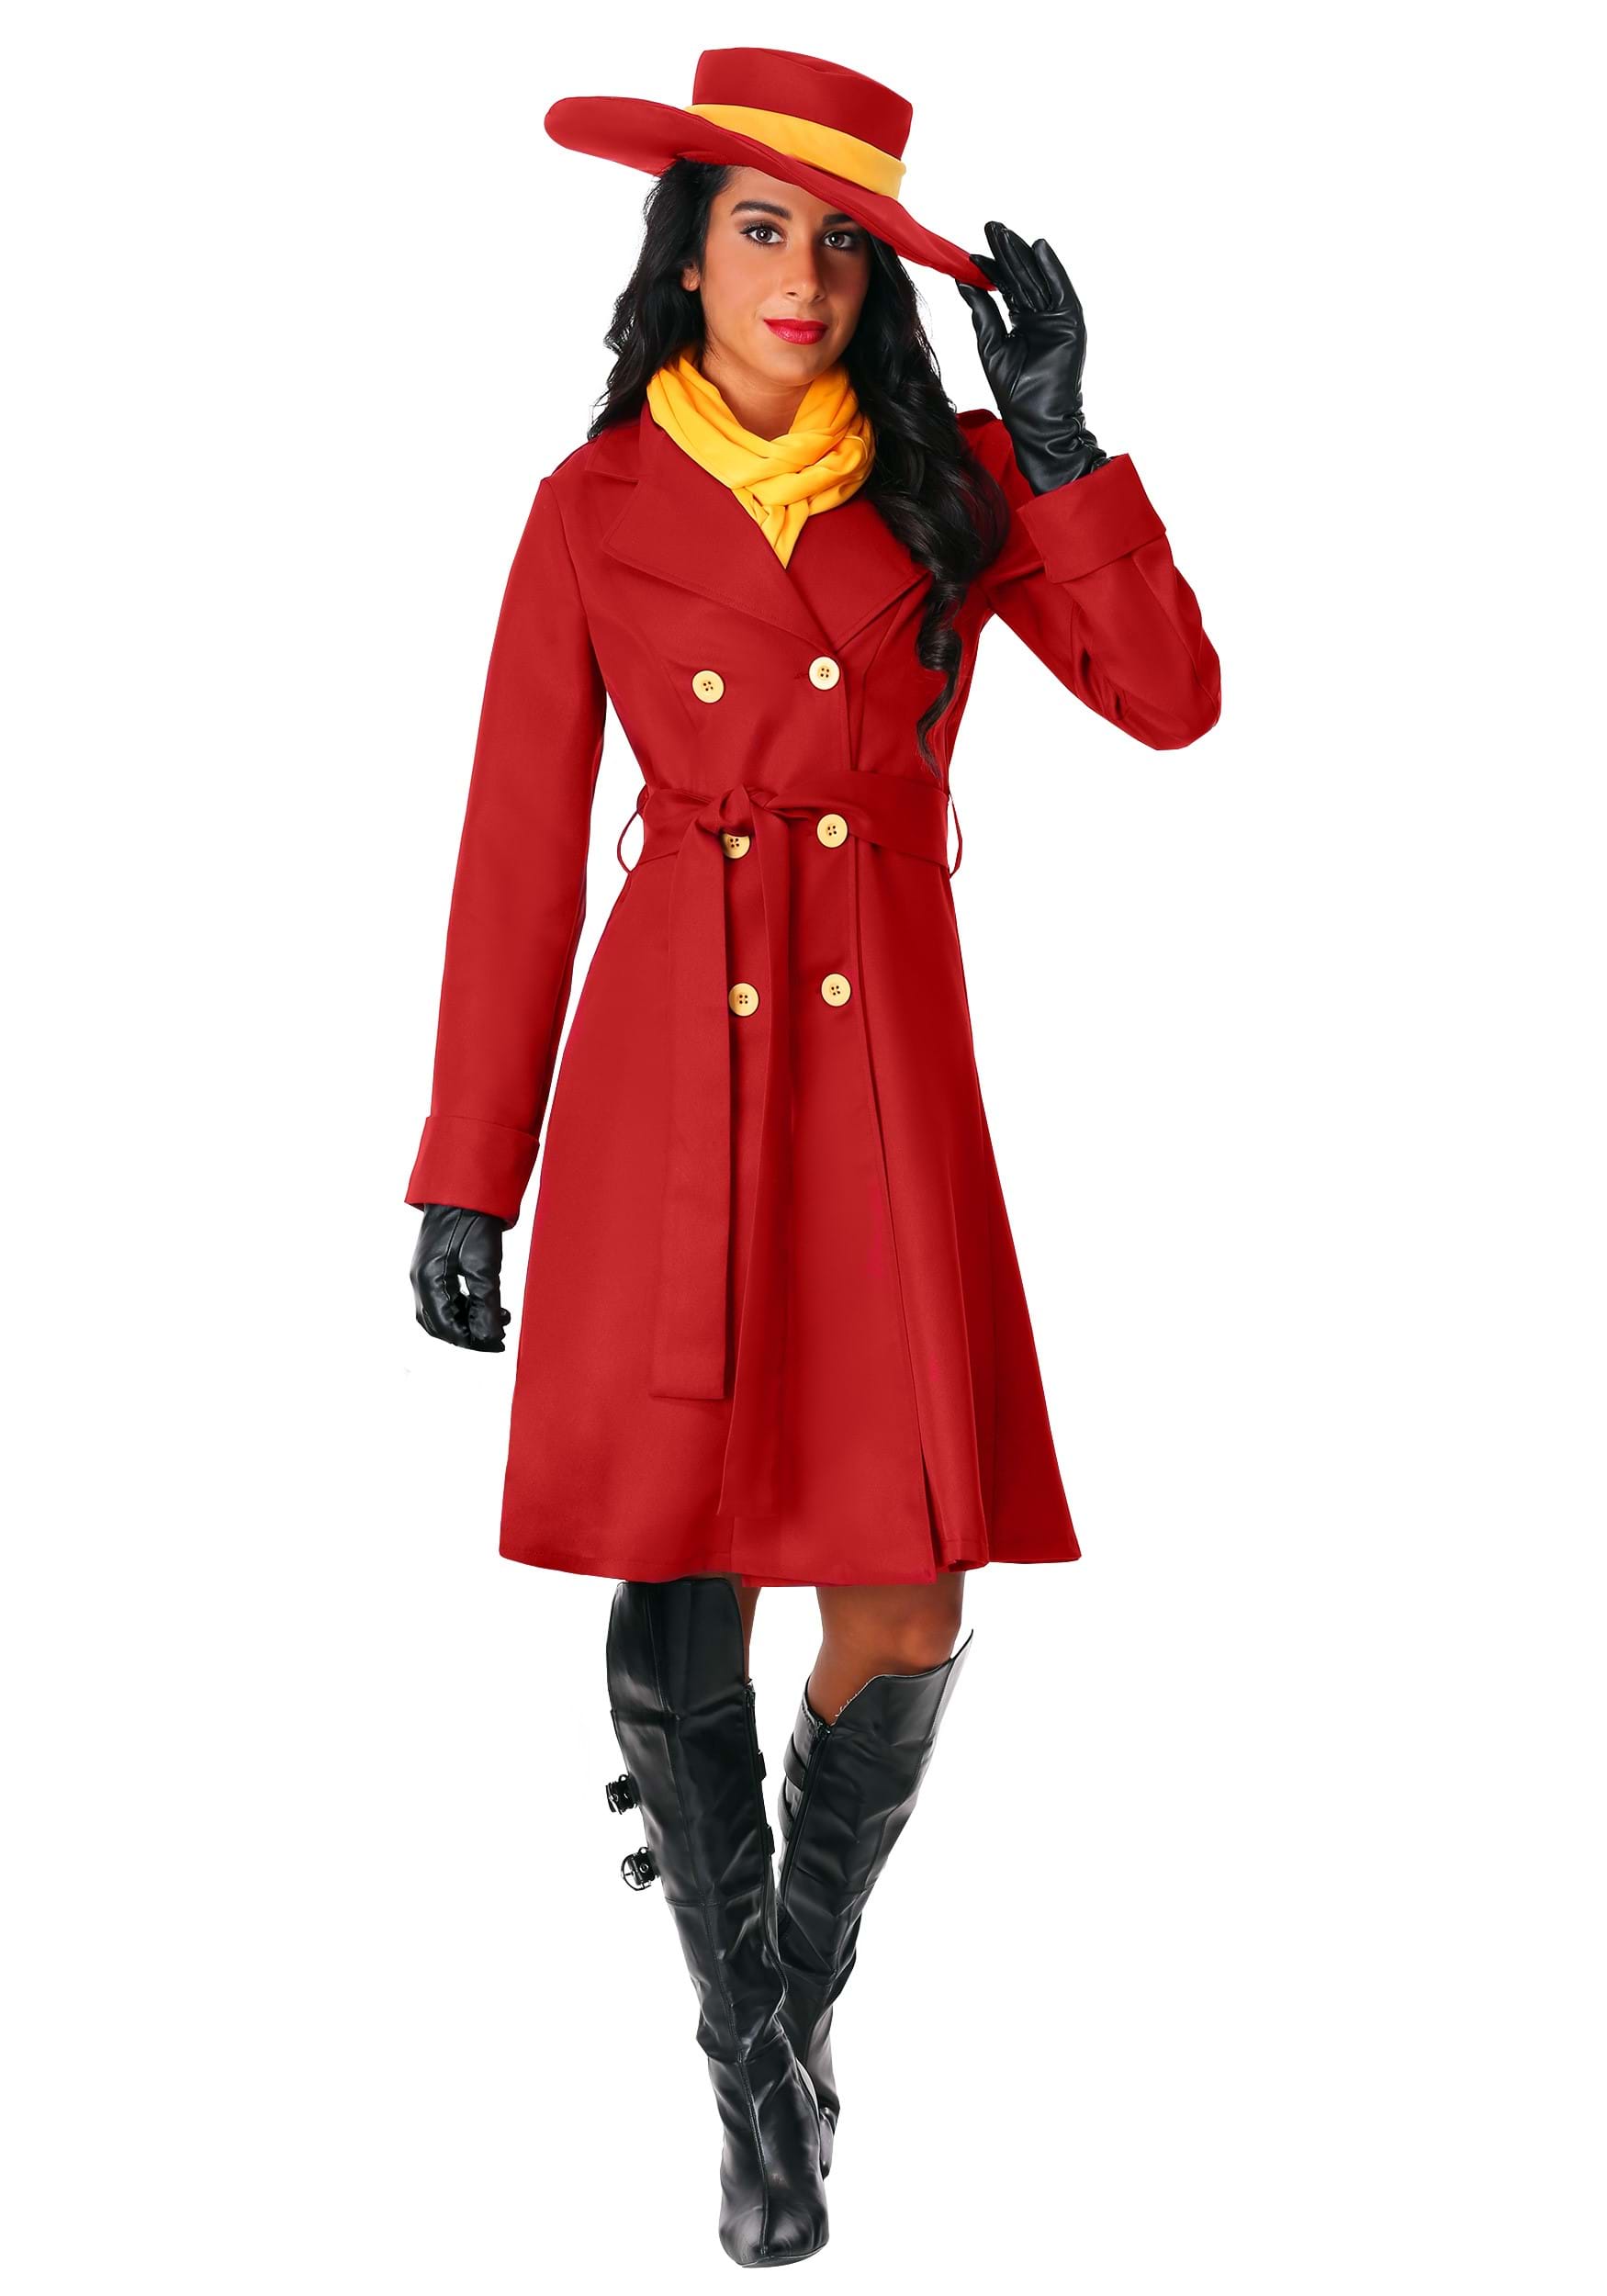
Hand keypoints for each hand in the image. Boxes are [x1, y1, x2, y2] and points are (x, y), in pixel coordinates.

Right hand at [411, 1204, 510, 1351]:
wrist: (464, 1191)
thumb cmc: (473, 1222)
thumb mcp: (484, 1267)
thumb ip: (486, 1305)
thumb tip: (490, 1337)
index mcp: (428, 1281)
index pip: (446, 1326)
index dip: (472, 1340)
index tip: (496, 1344)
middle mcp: (420, 1281)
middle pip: (439, 1324)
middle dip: (468, 1334)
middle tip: (496, 1337)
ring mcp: (424, 1274)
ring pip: (442, 1312)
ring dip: (468, 1320)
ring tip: (499, 1318)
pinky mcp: (433, 1267)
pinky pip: (444, 1298)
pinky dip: (464, 1307)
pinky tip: (487, 1304)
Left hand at [956, 220, 1107, 493]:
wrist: (1036, 420)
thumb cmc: (1014, 392)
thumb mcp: (991, 346)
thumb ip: (983, 313)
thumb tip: (964, 283)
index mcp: (1023, 322)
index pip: (1008, 288)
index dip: (992, 269)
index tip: (973, 251)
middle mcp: (1042, 317)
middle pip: (1023, 278)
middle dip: (1007, 252)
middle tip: (991, 227)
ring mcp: (1057, 319)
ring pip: (1039, 280)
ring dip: (1024, 255)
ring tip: (1005, 234)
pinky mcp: (1071, 324)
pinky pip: (1061, 291)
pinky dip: (1052, 270)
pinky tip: (1039, 248)